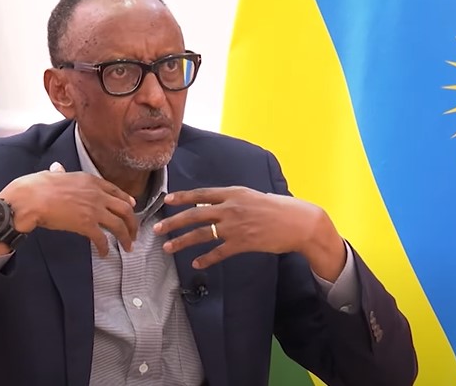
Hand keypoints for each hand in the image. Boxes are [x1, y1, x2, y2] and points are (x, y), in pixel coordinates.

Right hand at [0, 162, 137, 255]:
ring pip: (119, 225)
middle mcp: (97, 194)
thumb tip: (57, 168)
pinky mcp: (86, 224)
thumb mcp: (54, 174)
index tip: (132, 206)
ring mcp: (94, 209)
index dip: (127, 200)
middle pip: (125, 209)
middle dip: (133, 223)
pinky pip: (102, 238)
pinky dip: (105, 247)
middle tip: (134, 233)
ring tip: (128, 247)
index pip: (116, 191)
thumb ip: (60, 173)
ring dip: (126, 237)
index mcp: (90, 181)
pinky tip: (104, 253)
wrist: (31, 199)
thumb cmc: (38, 186)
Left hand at [154, 186, 345, 278]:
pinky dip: (205, 258)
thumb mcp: (254, 196)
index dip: (183, 197)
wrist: (298, 222)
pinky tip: (196, 263)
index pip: (201, 194)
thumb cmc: (279, 208)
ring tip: (168, 248)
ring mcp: (235, 226)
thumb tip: (216, 206)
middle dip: (173, 222)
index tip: (167, 200)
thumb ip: (234, 200)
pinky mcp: (242, 243)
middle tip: (157, 229)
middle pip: (194, 215)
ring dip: (182, 242)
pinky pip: (218, 252)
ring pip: (201, 234)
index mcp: (234, 193)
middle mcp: (231, 208)